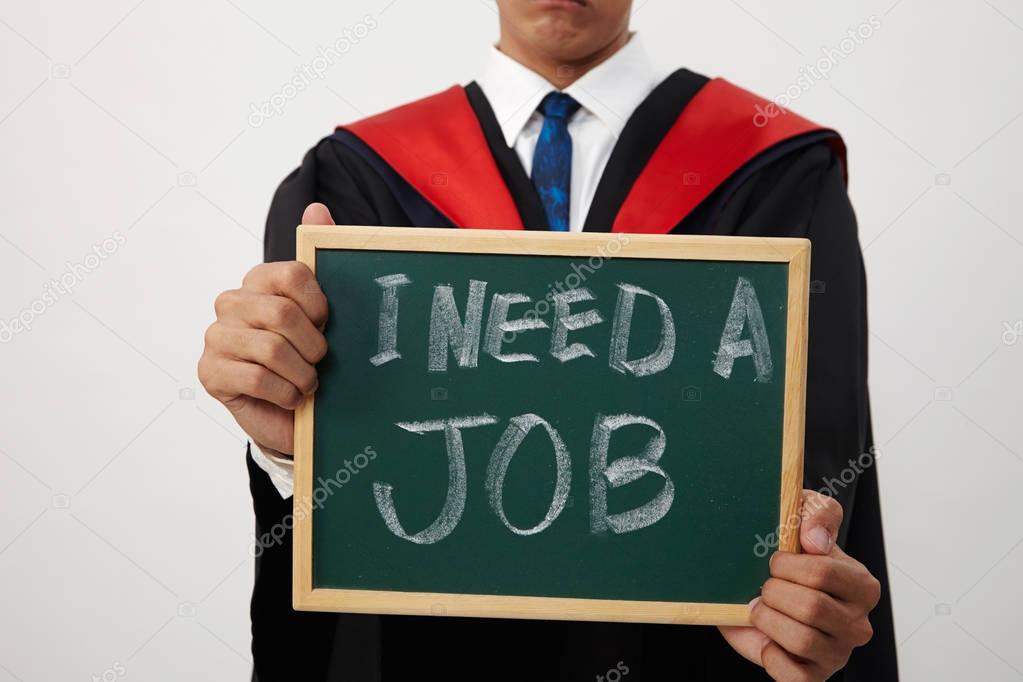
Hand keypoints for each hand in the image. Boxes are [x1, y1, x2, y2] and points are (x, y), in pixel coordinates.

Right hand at [198, 203, 333, 453]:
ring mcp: (216, 337)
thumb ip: (324, 256)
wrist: (294, 414)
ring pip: (270, 349)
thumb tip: (317, 209)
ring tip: (307, 382)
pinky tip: (290, 397)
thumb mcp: (326, 312)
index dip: (319, 306)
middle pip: (282, 313)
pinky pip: (257, 379)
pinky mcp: (210, 372)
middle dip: (313, 346)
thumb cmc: (310, 357)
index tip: (326, 325)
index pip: (292, 274)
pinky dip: (286, 393)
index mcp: (259, 280)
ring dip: (301, 374)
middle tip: (319, 361)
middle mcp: (231, 302)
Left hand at [718, 490, 880, 680]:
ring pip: (801, 640)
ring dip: (768, 620)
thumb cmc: (788, 553)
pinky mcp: (816, 676)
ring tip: (762, 610)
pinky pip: (794, 676)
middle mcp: (857, 622)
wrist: (758, 587)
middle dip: (774, 592)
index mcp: (861, 584)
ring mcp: (838, 652)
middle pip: (811, 607)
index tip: (775, 560)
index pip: (822, 573)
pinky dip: (771, 656)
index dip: (786, 565)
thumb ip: (816, 513)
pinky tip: (767, 640)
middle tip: (765, 587)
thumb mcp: (802, 515)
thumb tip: (815, 540)